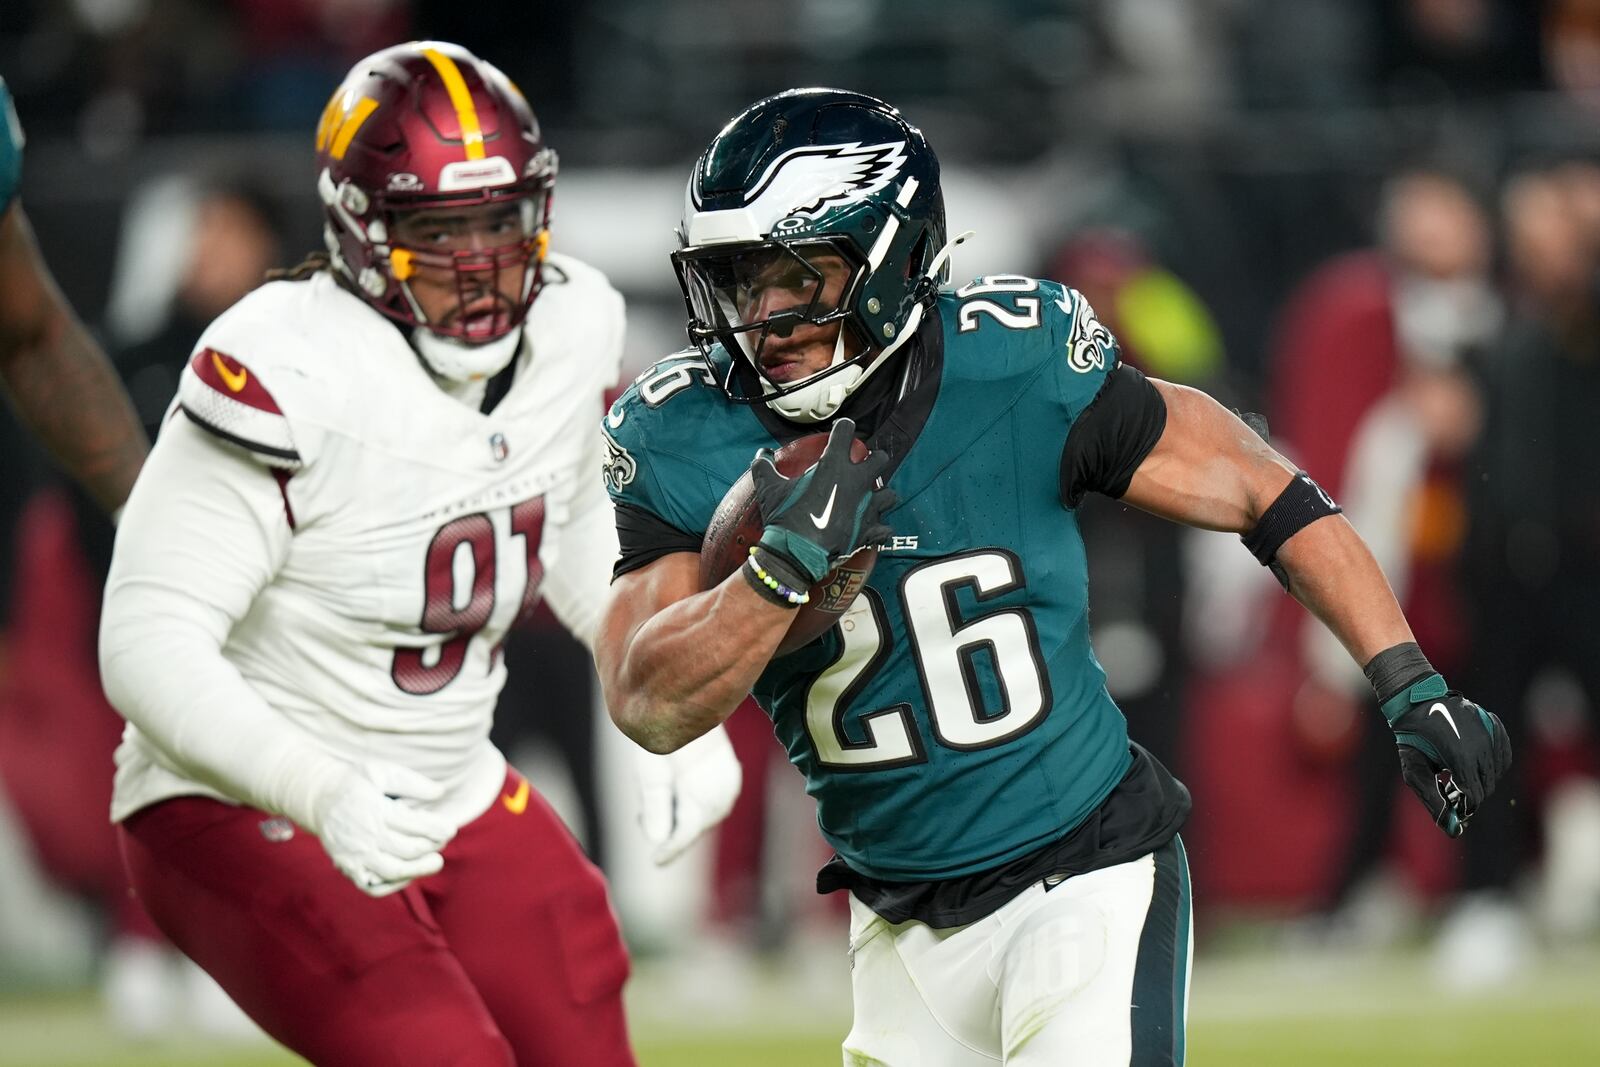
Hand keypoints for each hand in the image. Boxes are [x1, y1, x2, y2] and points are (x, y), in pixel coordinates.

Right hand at [309, 760, 457, 895]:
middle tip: (444, 840)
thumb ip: (412, 782)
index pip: (414, 824)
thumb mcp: (382, 772)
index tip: (451, 828)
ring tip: (436, 862)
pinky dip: (395, 885)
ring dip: (419, 869)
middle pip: (407, 849)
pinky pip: (375, 887)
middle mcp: (364, 836)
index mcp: (374, 810)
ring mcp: (355, 856)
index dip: (438, 828)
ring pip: (393, 871)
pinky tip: (411, 875)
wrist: (319, 799)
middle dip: (432, 846)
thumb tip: (440, 792)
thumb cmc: (356, 783)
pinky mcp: (349, 869)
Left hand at [632, 724, 742, 864]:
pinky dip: (692, 804)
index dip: (671, 850)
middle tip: (642, 815)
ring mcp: (729, 784)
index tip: (656, 861)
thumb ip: (654, 801)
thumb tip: (657, 839)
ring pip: (702, 816)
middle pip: (694, 826)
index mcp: (702, 789)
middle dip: (671, 828)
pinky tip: (676, 789)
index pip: (687, 832)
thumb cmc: (662, 727)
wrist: (686, 694)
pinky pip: (710, 803)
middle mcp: (722, 790)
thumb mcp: (650, 764)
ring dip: (681, 816)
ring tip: (656, 795)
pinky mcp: (730, 777)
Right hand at [750, 418, 895, 583]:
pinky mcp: (869, 530)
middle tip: (863, 467)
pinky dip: (880, 530)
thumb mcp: (769, 488)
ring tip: (871, 500)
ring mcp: (867, 507)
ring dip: (882, 496)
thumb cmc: (785, 517)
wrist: (796, 553)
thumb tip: (761, 455)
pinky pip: (885, 529)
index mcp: (834, 464)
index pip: (847, 430)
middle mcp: (856, 481)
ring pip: (889, 495)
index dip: (843, 428)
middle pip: (880, 459)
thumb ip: (764, 467)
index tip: (839, 432)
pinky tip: (872, 529)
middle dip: (874, 460)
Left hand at [1382, 674, 1511, 837]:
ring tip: (1459, 772)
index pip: (1474, 796)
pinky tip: (1475, 762)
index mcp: (1460, 757)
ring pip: (1497, 772)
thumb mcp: (1415, 770)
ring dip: (1481, 778)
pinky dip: (1493, 764)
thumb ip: (1433, 799)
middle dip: (1470, 792)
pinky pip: (1504, 754)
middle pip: (1487, 786)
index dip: (1463, 805)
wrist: (1417, 702)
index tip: (1452, 801)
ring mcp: (1490, 733)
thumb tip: (1450, 828)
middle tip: (1451, 787)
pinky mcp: (1495, 725)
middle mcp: (1480, 745)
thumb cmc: (1412, 739)